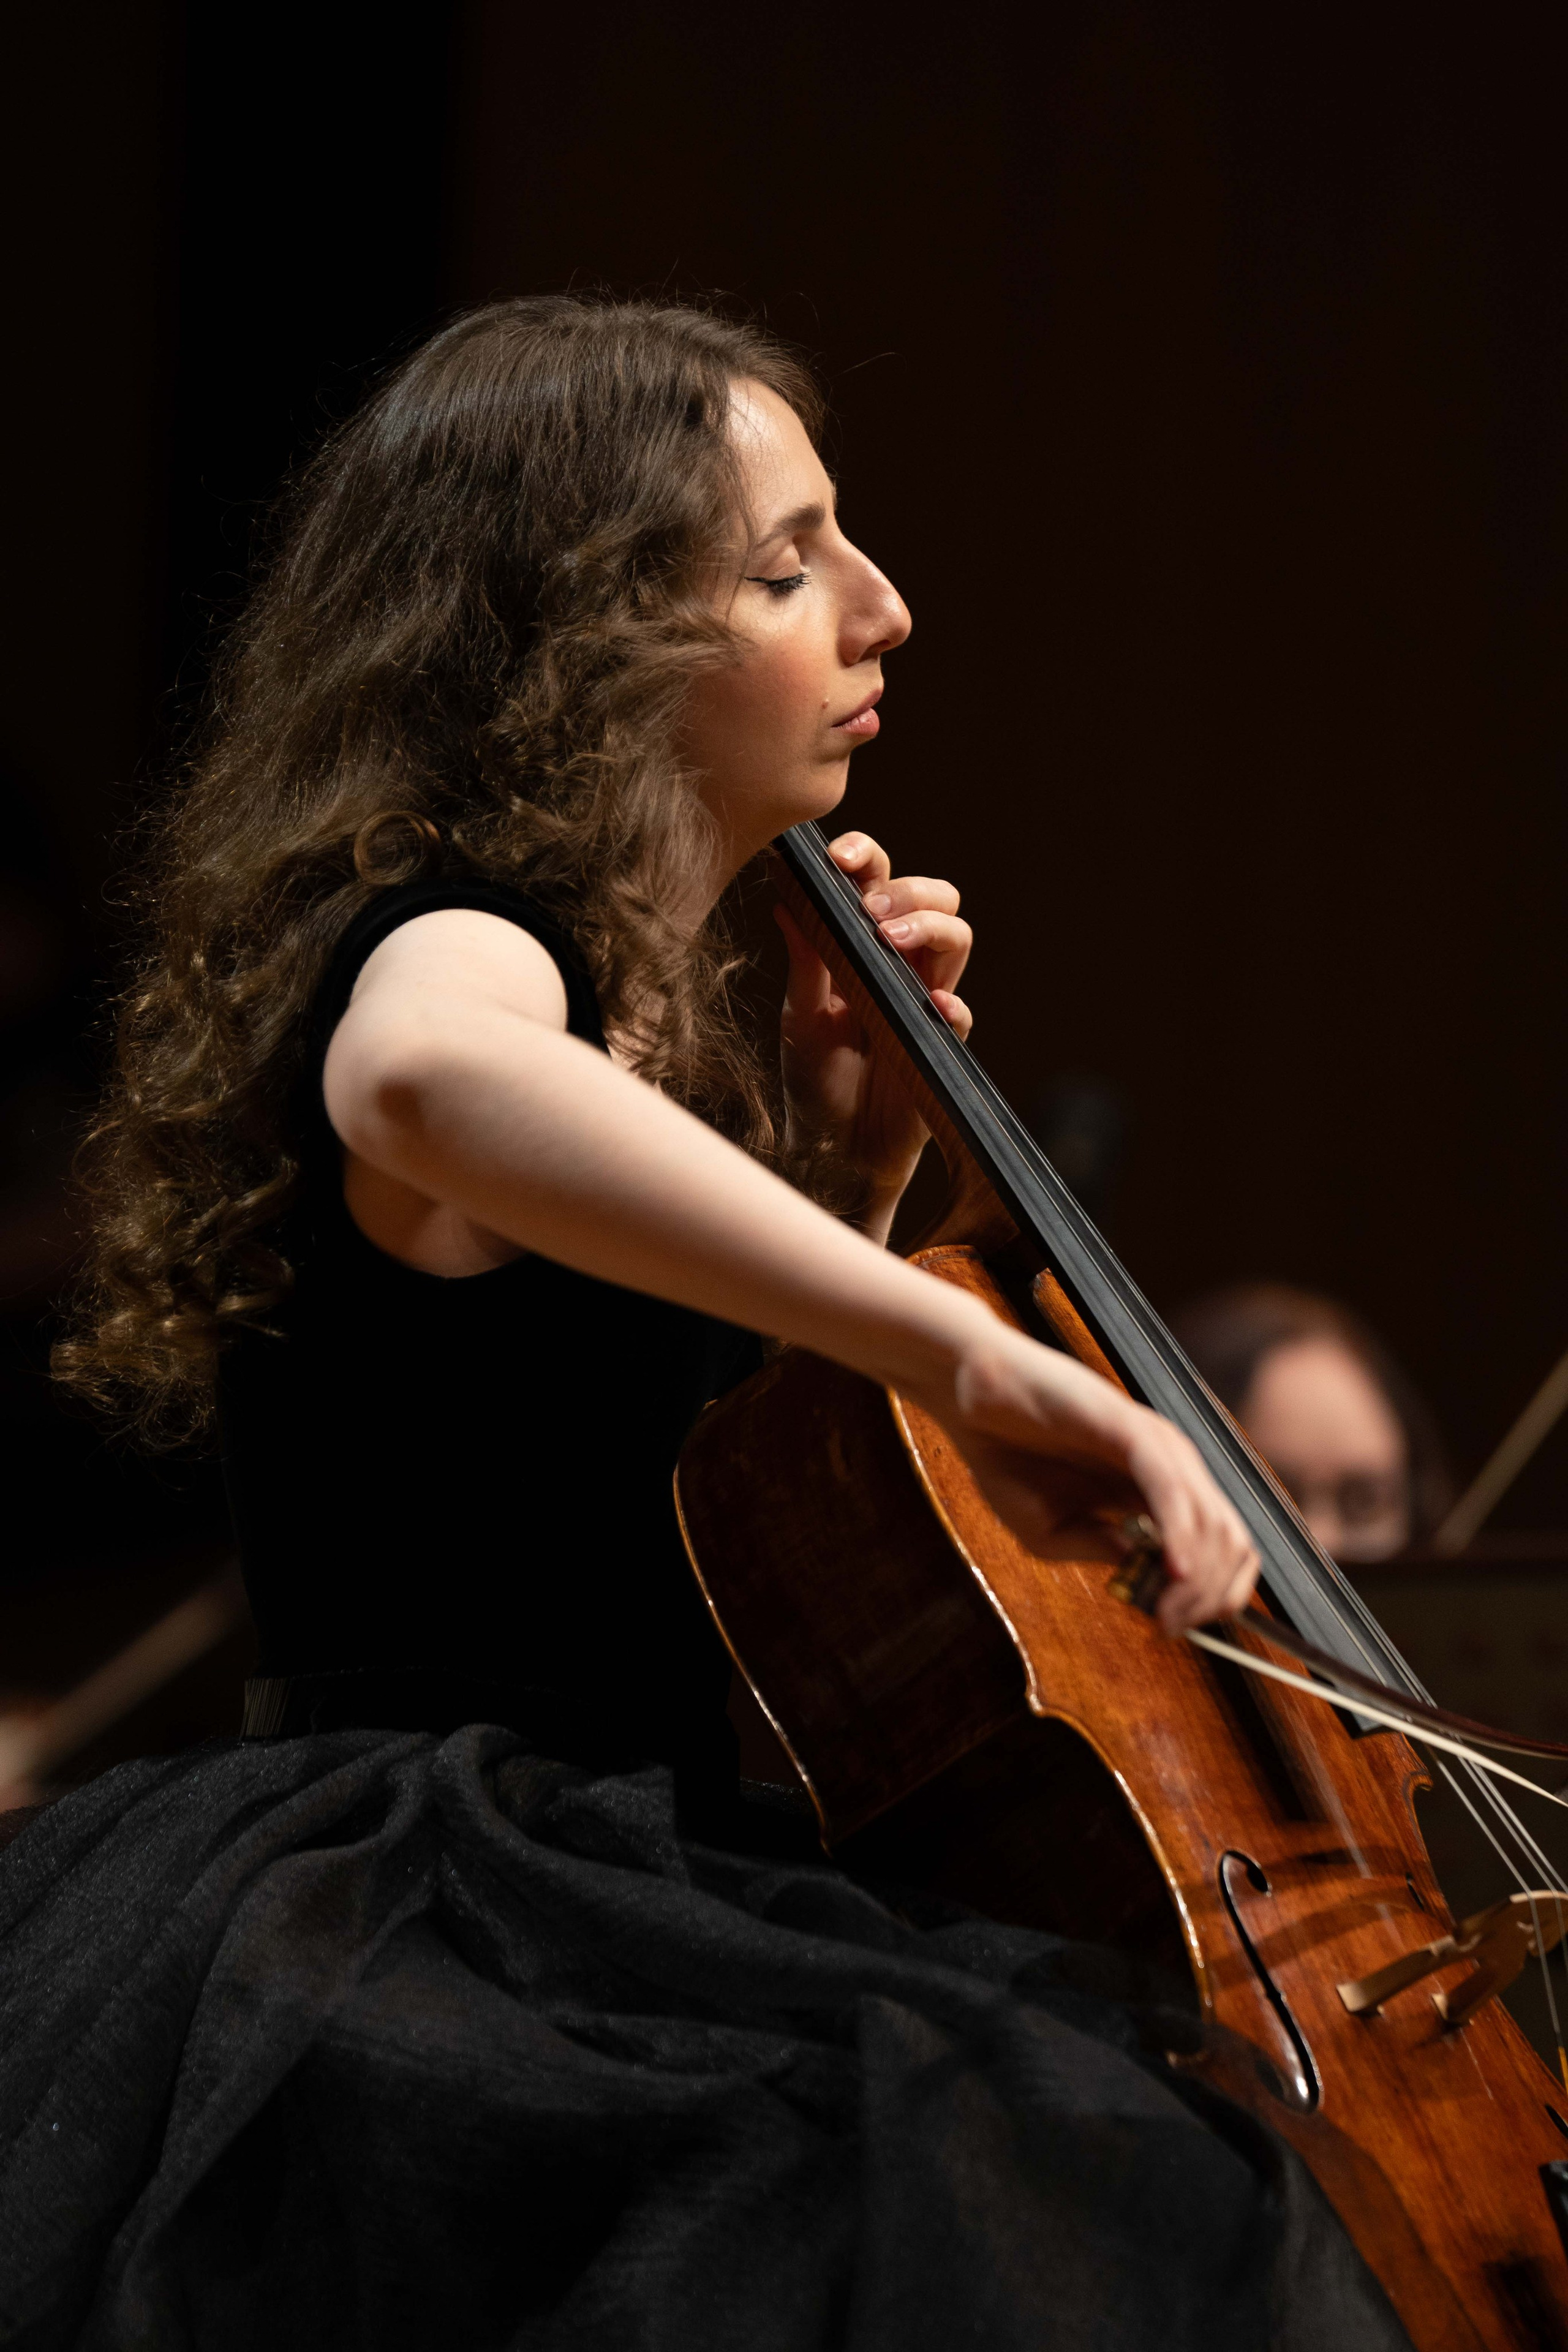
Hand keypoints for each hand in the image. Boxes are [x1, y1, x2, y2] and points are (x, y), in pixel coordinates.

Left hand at [777, 832, 971, 1232]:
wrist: (832, 1151)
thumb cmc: (815, 1082)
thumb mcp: (798, 1017)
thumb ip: (804, 961)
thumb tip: (787, 897)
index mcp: (863, 946)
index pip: (877, 882)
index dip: (867, 857)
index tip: (838, 858)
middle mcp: (903, 965)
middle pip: (935, 896)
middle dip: (907, 889)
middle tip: (869, 910)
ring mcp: (927, 1002)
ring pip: (958, 937)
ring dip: (928, 927)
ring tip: (889, 941)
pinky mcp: (943, 1046)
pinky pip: (961, 1014)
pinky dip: (950, 1003)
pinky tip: (930, 1003)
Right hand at [910, 1321, 1260, 1631]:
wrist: (971, 1403)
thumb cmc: (1009, 1460)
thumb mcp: (1052, 1533)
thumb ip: (1102, 1552)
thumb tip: (1152, 1581)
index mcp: (1159, 1491)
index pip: (1222, 1549)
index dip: (1213, 1597)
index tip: (1174, 1626)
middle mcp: (1170, 1467)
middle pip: (1230, 1542)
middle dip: (1209, 1596)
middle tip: (1169, 1625)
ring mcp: (1155, 1445)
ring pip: (1212, 1519)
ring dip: (1199, 1577)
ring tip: (1166, 1610)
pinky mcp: (1128, 1427)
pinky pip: (1170, 1487)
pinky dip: (1180, 1534)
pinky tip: (1172, 1570)